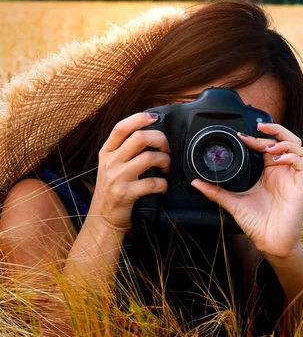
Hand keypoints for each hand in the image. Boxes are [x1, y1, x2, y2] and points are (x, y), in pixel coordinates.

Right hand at [89, 112, 170, 231]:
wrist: (102, 219)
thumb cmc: (112, 189)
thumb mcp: (111, 165)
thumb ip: (124, 149)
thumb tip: (149, 131)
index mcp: (107, 152)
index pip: (121, 127)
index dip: (140, 118)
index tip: (155, 117)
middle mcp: (110, 162)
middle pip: (140, 138)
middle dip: (160, 140)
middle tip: (166, 149)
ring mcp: (116, 178)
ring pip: (150, 158)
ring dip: (165, 161)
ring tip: (166, 169)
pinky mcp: (125, 194)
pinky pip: (153, 182)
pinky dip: (163, 184)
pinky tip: (162, 186)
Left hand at [191, 122, 302, 259]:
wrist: (270, 241)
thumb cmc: (256, 223)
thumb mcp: (233, 202)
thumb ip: (215, 191)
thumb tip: (195, 183)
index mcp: (269, 171)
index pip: (267, 145)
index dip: (257, 137)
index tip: (241, 136)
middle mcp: (282, 170)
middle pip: (286, 138)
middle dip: (274, 128)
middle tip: (259, 126)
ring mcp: (293, 176)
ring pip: (297, 145)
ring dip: (283, 140)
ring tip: (268, 147)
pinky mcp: (301, 183)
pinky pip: (302, 161)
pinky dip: (291, 155)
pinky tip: (277, 159)